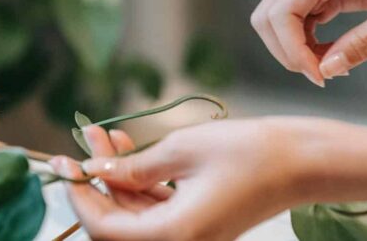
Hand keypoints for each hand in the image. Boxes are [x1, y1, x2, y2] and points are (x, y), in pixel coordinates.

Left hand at [50, 119, 325, 240]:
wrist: (302, 161)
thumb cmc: (248, 152)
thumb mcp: (181, 150)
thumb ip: (132, 166)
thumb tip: (95, 171)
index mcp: (173, 236)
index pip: (105, 228)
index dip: (80, 196)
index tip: (64, 163)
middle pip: (119, 222)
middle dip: (98, 181)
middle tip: (85, 140)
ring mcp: (191, 237)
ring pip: (136, 214)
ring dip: (118, 177)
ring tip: (106, 135)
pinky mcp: (199, 224)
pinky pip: (157, 209)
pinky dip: (140, 182)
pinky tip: (130, 148)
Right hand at [250, 0, 366, 85]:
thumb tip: (326, 70)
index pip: (282, 12)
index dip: (292, 50)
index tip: (321, 76)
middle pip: (268, 16)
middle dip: (288, 53)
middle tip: (325, 74)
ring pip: (273, 19)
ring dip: (294, 49)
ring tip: (334, 63)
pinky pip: (289, 19)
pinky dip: (303, 43)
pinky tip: (332, 53)